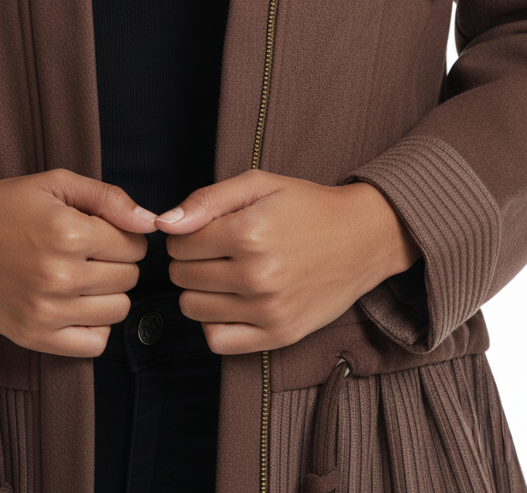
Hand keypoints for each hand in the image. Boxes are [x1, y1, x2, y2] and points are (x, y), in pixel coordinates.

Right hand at [0, 169, 157, 356]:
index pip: (134, 245)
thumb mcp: (55, 184)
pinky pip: (94, 345)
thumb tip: (151, 221)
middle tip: (92, 251)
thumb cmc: (4, 205)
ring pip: (118, 311)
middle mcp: (59, 275)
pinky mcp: (33, 337)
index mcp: (67, 233)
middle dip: (119, 261)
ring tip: (85, 276)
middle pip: (129, 278)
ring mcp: (46, 311)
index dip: (125, 234)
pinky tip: (78, 304)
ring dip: (110, 293)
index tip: (103, 230)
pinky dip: (95, 326)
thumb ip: (108, 198)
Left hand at [154, 171, 420, 353]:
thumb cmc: (306, 206)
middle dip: (189, 260)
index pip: (179, 243)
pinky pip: (218, 341)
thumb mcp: (259, 185)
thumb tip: (164, 224)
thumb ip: (207, 200)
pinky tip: (230, 302)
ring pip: (194, 309)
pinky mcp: (280, 335)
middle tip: (213, 249)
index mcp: (248, 233)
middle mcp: (257, 275)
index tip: (203, 229)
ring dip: (198, 290)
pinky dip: (214, 323)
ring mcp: (269, 310)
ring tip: (221, 273)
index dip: (184, 234)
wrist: (362, 238)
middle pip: (183, 276)